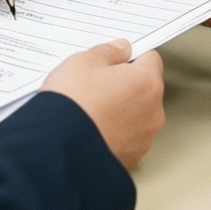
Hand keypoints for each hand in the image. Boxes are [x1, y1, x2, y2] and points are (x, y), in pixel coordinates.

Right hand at [42, 41, 165, 171]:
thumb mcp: (84, 62)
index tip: (115, 60)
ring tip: (91, 109)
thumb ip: (109, 51)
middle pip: (145, 88)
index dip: (131, 57)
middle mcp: (153, 112)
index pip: (151, 58)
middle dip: (126, 85)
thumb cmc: (73, 104)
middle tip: (97, 85)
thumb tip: (121, 49)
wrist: (58, 149)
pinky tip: (92, 129)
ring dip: (121, 110)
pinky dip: (114, 132)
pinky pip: (127, 138)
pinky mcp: (131, 159)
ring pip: (137, 115)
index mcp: (147, 82)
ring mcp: (144, 139)